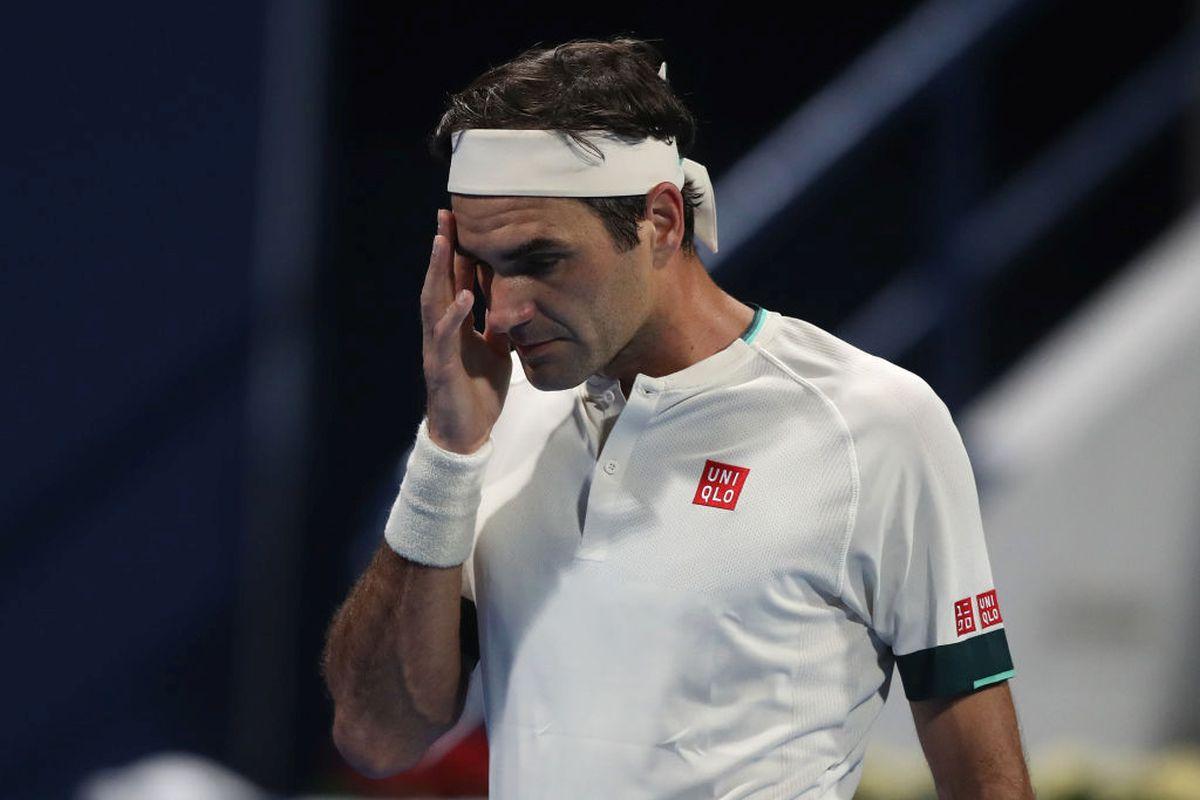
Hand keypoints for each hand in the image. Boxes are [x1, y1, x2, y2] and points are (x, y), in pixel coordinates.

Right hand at [419, 209, 512, 453]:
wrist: (466, 434)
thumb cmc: (477, 393)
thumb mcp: (497, 353)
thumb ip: (501, 327)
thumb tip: (519, 303)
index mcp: (455, 327)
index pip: (454, 282)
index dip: (457, 254)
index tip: (460, 223)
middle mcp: (442, 331)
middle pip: (438, 282)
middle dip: (441, 250)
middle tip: (444, 216)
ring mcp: (438, 347)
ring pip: (433, 302)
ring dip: (438, 272)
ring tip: (443, 242)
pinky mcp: (442, 367)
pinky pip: (446, 337)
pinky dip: (453, 315)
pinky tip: (463, 296)